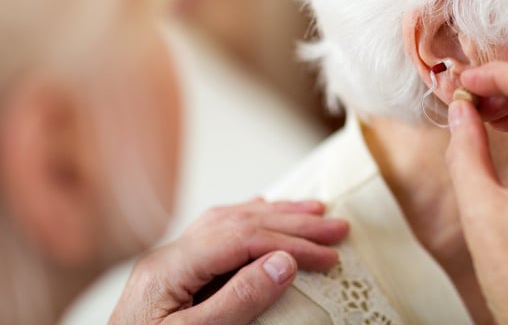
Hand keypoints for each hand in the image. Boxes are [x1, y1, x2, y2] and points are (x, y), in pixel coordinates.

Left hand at [110, 198, 348, 324]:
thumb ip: (238, 300)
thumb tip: (283, 260)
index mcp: (168, 269)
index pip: (241, 240)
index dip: (290, 243)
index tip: (328, 255)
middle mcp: (167, 256)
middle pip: (239, 223)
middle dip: (292, 222)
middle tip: (336, 225)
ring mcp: (168, 262)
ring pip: (228, 220)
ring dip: (274, 213)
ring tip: (312, 210)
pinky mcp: (173, 273)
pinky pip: (215, 231)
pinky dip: (247, 219)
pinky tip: (263, 211)